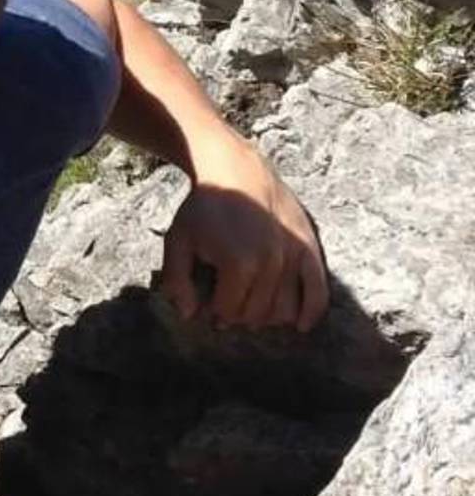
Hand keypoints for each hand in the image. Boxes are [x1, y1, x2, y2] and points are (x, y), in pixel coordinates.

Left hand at [160, 136, 328, 331]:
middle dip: (237, 313)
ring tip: (250, 303)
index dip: (213, 311)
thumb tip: (190, 316)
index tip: (206, 301)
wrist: (235, 169)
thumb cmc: (203, 207)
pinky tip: (301, 326)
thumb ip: (177, 282)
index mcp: (238, 264)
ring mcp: (293, 255)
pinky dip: (311, 312)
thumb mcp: (177, 242)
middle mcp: (271, 263)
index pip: (228, 312)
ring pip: (284, 310)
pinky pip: (318, 290)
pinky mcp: (309, 246)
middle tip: (226, 301)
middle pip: (255, 314)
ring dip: (265, 315)